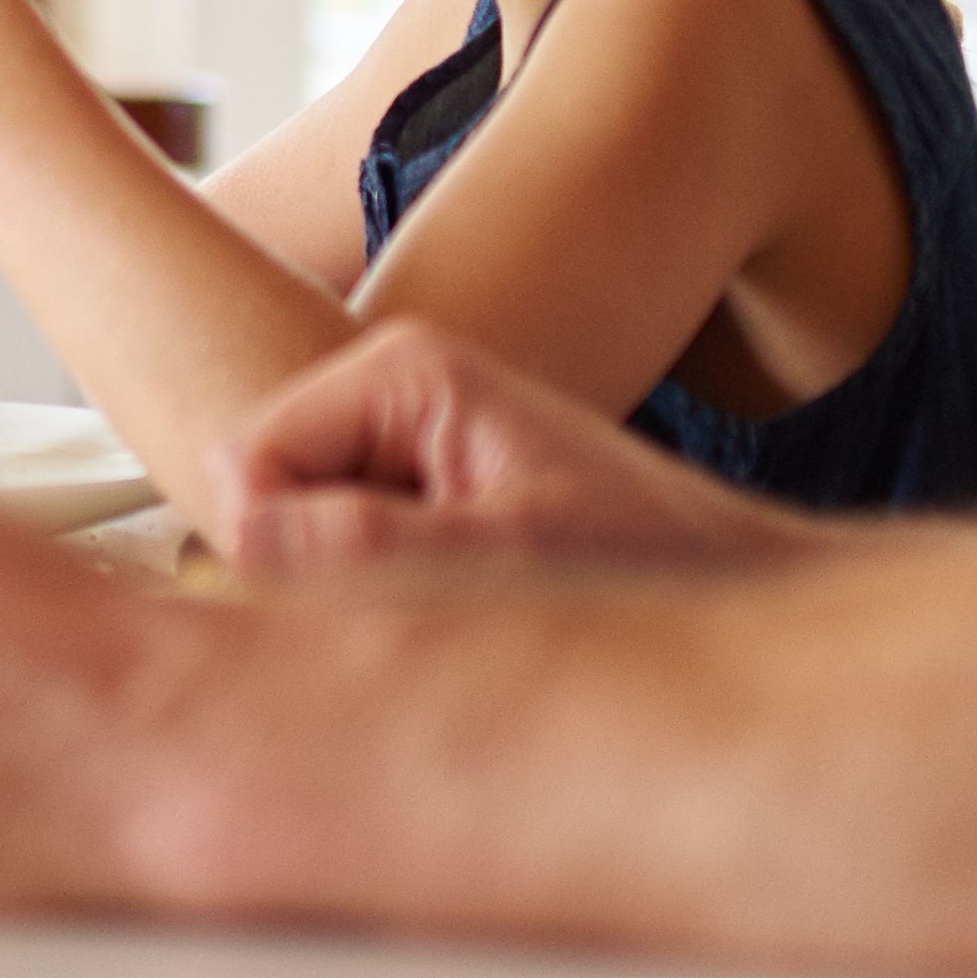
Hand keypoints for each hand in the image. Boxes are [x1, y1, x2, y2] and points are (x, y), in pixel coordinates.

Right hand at [209, 319, 815, 579]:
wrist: (735, 579)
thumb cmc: (649, 561)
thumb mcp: (509, 556)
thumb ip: (372, 545)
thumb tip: (241, 539)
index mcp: (404, 372)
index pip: (247, 460)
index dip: (271, 550)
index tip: (366, 605)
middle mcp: (391, 387)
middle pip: (259, 490)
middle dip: (307, 565)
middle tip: (421, 604)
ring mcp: (402, 436)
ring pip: (293, 527)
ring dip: (346, 584)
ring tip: (451, 602)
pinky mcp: (418, 484)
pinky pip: (338, 544)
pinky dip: (373, 590)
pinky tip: (453, 605)